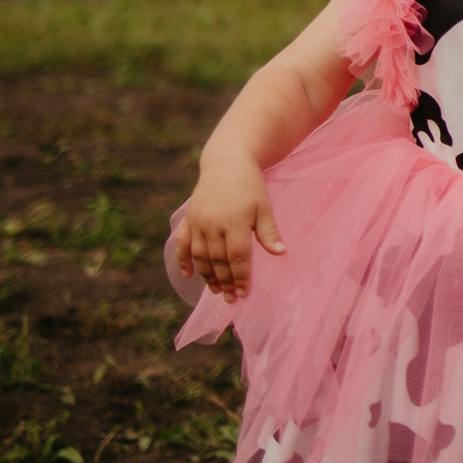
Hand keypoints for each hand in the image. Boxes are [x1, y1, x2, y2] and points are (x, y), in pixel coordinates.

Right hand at [174, 152, 285, 302]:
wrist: (227, 162)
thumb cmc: (250, 186)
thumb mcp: (264, 206)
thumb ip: (269, 232)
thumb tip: (281, 253)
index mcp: (235, 221)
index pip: (237, 256)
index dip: (240, 277)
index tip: (244, 294)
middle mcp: (213, 223)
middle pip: (218, 260)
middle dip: (225, 282)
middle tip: (230, 299)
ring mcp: (198, 221)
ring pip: (200, 256)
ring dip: (207, 276)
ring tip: (215, 291)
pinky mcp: (189, 219)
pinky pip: (182, 243)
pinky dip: (182, 260)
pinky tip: (187, 275)